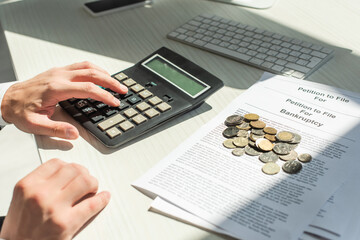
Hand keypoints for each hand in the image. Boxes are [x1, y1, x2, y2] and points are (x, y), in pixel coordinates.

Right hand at [0, 158, 109, 239]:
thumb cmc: (20, 227)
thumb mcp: (23, 197)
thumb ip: (41, 182)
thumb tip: (67, 174)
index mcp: (28, 185)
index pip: (56, 163)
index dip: (69, 166)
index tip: (74, 171)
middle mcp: (41, 194)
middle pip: (73, 169)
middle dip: (84, 174)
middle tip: (86, 181)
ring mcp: (54, 208)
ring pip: (85, 181)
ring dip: (93, 184)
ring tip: (92, 190)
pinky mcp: (66, 223)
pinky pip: (91, 205)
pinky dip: (102, 199)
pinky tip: (103, 197)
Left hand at [1, 61, 127, 138]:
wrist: (7, 99)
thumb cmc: (20, 110)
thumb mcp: (34, 125)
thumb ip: (55, 129)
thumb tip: (73, 133)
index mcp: (56, 89)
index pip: (88, 89)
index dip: (104, 95)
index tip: (114, 102)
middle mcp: (59, 76)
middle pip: (92, 73)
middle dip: (110, 81)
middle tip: (122, 89)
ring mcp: (59, 72)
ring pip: (87, 66)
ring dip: (104, 73)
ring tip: (115, 82)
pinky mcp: (58, 72)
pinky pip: (80, 65)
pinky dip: (93, 69)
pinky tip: (98, 75)